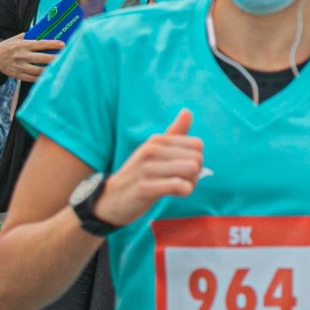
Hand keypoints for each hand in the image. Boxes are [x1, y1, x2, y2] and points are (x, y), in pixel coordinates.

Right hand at [0, 36, 65, 81]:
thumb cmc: (9, 46)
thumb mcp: (18, 38)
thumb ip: (30, 35)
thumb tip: (45, 31)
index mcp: (22, 45)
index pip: (40, 44)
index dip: (52, 44)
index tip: (62, 44)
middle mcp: (21, 56)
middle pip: (41, 59)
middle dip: (54, 58)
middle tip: (65, 56)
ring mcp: (20, 67)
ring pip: (38, 70)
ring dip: (49, 69)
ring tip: (59, 67)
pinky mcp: (18, 75)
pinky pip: (32, 78)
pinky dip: (41, 77)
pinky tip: (49, 75)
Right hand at [92, 110, 204, 227]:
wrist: (112, 198)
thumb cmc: (140, 174)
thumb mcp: (154, 150)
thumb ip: (174, 133)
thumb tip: (187, 111)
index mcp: (157, 140)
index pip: (197, 144)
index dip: (197, 159)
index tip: (184, 169)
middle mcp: (152, 151)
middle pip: (197, 158)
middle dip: (196, 173)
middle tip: (182, 181)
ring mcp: (147, 169)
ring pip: (191, 170)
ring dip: (191, 183)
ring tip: (179, 188)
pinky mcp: (144, 188)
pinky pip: (178, 185)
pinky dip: (183, 190)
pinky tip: (176, 194)